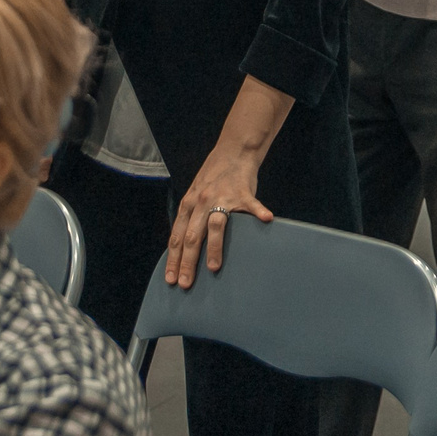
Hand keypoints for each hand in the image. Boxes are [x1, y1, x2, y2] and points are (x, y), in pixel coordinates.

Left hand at [165, 139, 274, 288]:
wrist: (233, 152)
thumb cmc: (213, 177)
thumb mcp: (195, 195)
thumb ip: (190, 217)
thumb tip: (182, 246)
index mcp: (189, 204)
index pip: (177, 236)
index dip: (173, 259)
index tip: (171, 279)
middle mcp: (202, 202)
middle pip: (192, 236)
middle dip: (187, 262)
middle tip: (185, 283)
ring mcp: (222, 197)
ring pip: (215, 225)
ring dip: (213, 248)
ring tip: (213, 268)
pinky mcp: (243, 192)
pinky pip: (252, 205)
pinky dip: (258, 212)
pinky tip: (266, 220)